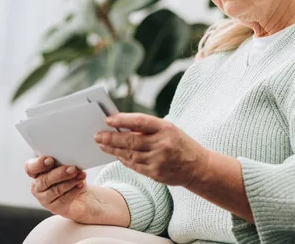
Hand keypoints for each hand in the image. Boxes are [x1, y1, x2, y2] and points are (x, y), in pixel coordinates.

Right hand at [25, 156, 94, 220]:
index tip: (50, 160)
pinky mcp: (54, 208)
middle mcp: (37, 186)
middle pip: (44, 180)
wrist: (82, 195)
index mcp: (37, 172)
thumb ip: (63, 162)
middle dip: (59, 174)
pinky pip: (64, 199)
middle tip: (72, 169)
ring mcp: (44, 198)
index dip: (38, 164)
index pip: (30, 168)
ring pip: (55, 190)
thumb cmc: (70, 176)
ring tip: (81, 176)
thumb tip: (70, 161)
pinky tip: (81, 184)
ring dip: (70, 182)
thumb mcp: (66, 166)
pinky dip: (74, 191)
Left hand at [94, 113, 209, 186]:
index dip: (122, 120)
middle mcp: (162, 144)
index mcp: (166, 128)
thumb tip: (122, 127)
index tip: (108, 119)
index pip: (140, 121)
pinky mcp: (155, 174)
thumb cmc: (180, 143)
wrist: (197, 167)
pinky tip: (115, 155)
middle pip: (131, 140)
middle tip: (97, 136)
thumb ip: (148, 128)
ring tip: (102, 145)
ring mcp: (158, 160)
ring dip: (113, 150)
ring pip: (129, 154)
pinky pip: (134, 165)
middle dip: (111, 138)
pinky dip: (123, 159)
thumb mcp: (169, 129)